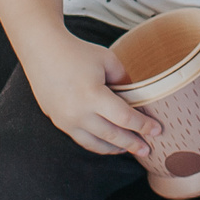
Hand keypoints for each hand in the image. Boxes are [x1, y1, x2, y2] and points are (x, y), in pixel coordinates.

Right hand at [23, 27, 159, 157]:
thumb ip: (125, 80)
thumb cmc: (77, 51)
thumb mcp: (108, 60)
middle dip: (133, 144)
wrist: (42, 50)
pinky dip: (97, 144)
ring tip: (129, 150)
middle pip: (112, 136)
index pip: (124, 118)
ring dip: (114, 148)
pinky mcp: (58, 121)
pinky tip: (107, 143)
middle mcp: (78, 112)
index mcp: (93, 95)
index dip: (143, 126)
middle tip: (147, 150)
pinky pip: (81, 139)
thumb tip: (137, 98)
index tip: (157, 130)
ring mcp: (66, 120)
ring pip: (95, 144)